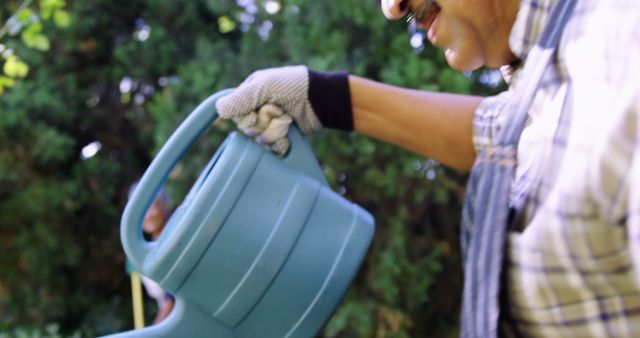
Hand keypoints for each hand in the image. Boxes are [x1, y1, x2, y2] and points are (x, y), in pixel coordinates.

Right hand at [216, 65, 352, 153]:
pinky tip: (288, 135)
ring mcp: (271, 122)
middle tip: (278, 113)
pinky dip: (279, 142)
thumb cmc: (294, 86)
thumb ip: (241, 98)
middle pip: (246, 127)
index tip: (255, 115)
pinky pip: (270, 146)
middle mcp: (258, 107)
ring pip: (258, 138)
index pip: (235, 110)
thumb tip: (219, 110)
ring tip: (287, 121)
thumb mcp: (264, 86)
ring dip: (273, 131)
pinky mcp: (282, 135)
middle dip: (262, 123)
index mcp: (251, 91)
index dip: (244, 116)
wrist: (321, 101)